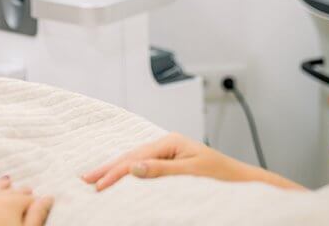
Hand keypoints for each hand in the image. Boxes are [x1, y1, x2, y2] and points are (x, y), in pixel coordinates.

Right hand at [82, 133, 305, 190]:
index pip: (135, 158)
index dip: (114, 173)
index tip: (97, 186)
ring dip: (114, 171)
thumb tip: (133, 168)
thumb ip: (162, 171)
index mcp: (171, 142)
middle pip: (130, 157)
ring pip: (134, 162)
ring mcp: (168, 153)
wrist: (244, 182)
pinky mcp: (170, 163)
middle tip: (84, 180)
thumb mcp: (192, 174)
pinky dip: (127, 174)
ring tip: (93, 179)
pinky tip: (117, 179)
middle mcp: (167, 144)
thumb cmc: (223, 178)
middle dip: (107, 169)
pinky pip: (143, 168)